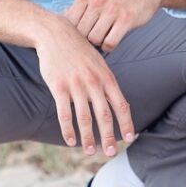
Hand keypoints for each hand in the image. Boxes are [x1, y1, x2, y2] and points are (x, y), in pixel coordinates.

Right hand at [35, 18, 134, 156]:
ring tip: (89, 151)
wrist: (55, 33)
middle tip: (110, 153)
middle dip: (109, 137)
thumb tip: (117, 103)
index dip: (126, 123)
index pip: (121, 104)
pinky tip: (70, 141)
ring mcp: (76, 85)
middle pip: (104, 115)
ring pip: (85, 117)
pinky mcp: (59, 87)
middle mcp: (94, 82)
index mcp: (106, 76)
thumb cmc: (78, 50)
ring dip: (88, 138)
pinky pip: (64, 113)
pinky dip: (68, 129)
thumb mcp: (98, 62)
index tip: (130, 138)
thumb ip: (106, 82)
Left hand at [64, 0, 164, 52]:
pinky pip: (110, 43)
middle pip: (81, 32)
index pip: (69, 22)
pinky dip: (109, 46)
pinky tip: (113, 39)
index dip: (73, 32)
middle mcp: (97, 1)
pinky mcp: (126, 19)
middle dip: (86, 38)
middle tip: (95, 37)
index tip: (81, 35)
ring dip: (99, 42)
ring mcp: (112, 9)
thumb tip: (61, 20)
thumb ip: (79, 7)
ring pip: (94, 39)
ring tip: (104, 36)